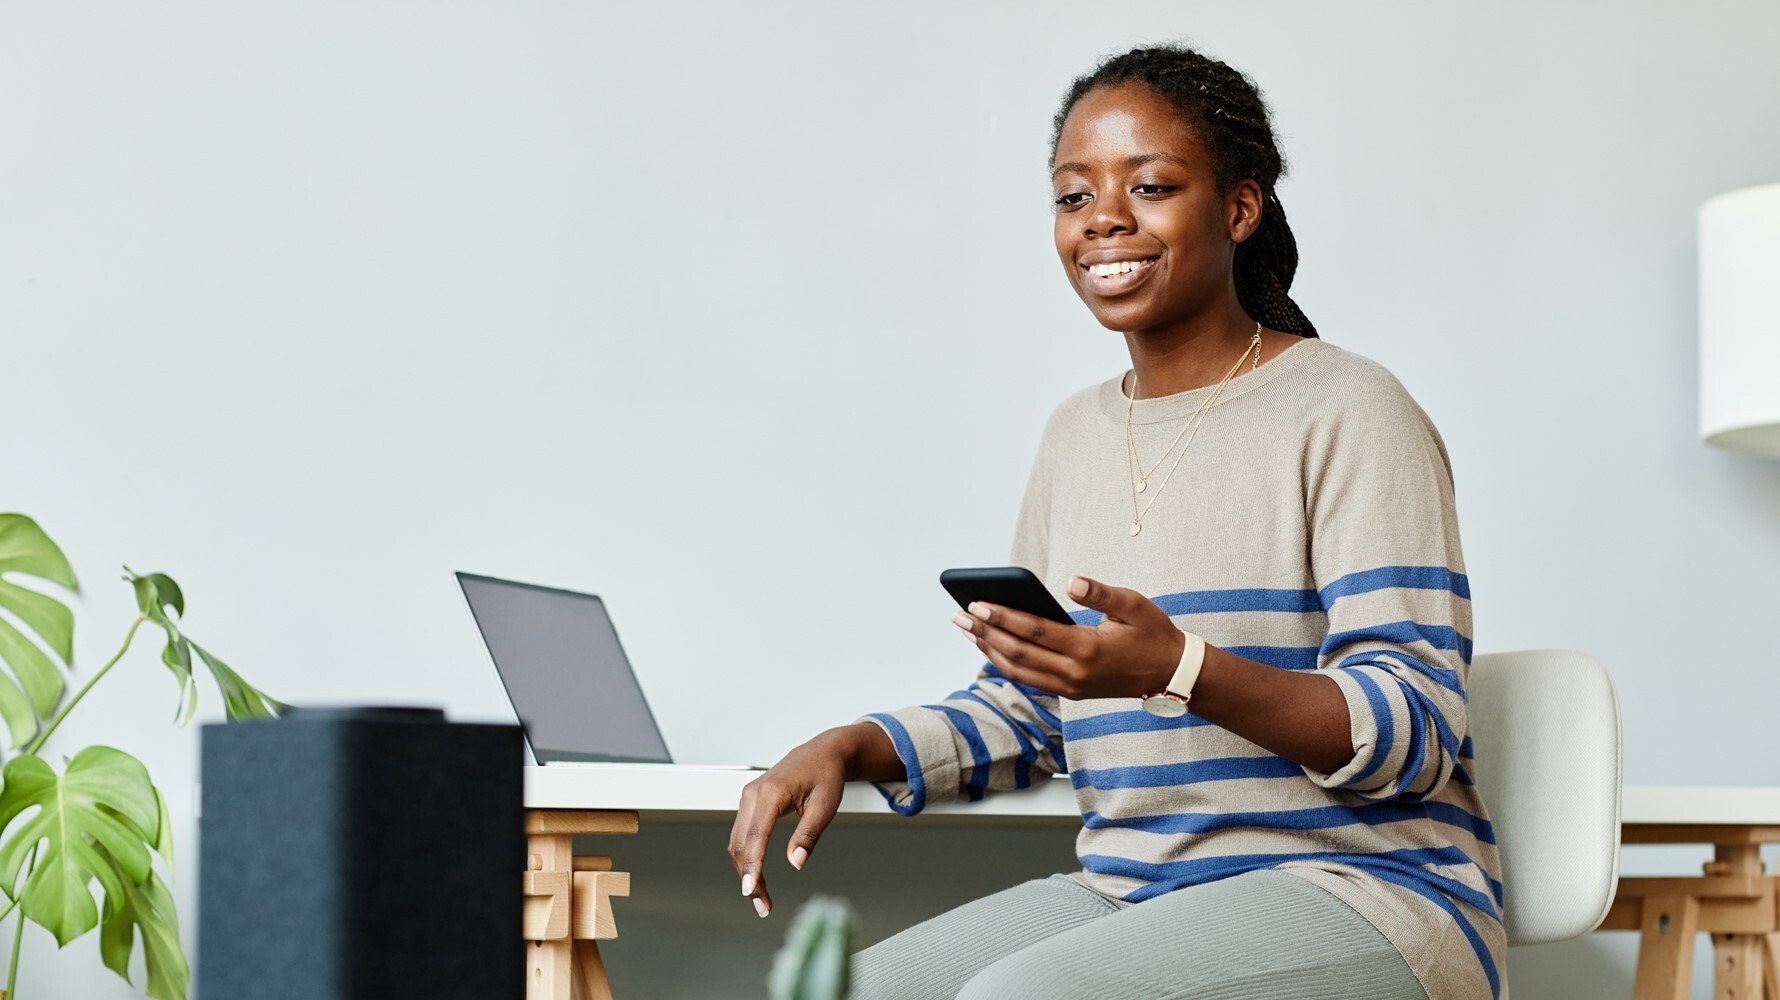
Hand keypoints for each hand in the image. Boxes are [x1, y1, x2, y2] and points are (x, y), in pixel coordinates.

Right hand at [726, 736, 846, 918]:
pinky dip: (747, 858)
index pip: (756, 836)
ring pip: (737, 842)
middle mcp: (753, 794)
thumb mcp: (825, 806)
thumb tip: (796, 862)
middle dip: (748, 877)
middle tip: (763, 905)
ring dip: (746, 871)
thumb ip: (809, 834)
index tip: (750, 890)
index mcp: (772, 792)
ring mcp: (748, 797)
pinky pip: (742, 835)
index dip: (752, 866)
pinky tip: (757, 877)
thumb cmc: (826, 775)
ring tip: (762, 897)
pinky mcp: (750, 803)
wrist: (823, 752)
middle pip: (740, 844)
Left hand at [951, 574, 1184, 699]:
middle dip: (985, 632)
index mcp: (1087, 649)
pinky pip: (1028, 679)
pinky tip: (990, 645)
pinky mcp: (1070, 693)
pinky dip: (1005, 662)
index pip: (1034, 631)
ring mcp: (1070, 688)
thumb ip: (1100, 593)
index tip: (976, 603)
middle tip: (959, 613)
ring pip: (1018, 671)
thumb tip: (1071, 581)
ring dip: (989, 649)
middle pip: (1018, 653)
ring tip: (966, 628)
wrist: (1170, 673)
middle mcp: (1074, 674)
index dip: (1003, 617)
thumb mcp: (1133, 604)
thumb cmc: (1151, 632)